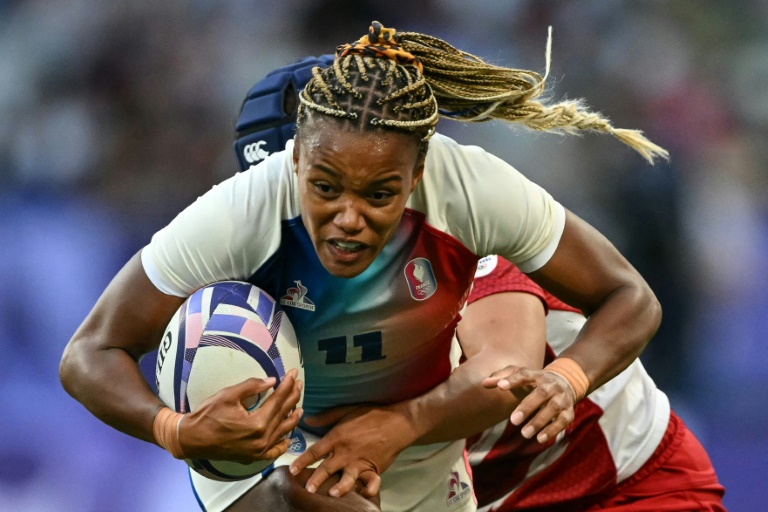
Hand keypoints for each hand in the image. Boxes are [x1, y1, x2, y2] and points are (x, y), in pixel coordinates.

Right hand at [179, 368, 302, 462]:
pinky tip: (288, 437)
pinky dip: (282, 443)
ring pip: (282, 432)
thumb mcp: (228, 395)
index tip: (293, 373)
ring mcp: (258, 451)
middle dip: (292, 397)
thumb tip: (272, 381)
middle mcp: (261, 440)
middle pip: (282, 414)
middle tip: (299, 384)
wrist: (191, 439)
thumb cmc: (207, 415)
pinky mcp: (252, 457)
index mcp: (257, 424)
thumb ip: (252, 386)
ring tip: (299, 407)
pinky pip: (273, 451)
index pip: (278, 400)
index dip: (287, 385)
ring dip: (292, 418)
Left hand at [289, 404, 416, 497]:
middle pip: (328, 467)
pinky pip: (370, 482)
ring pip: (347, 478)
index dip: (302, 460)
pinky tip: (364, 495)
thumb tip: (308, 419)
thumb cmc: (371, 414)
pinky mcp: (374, 468)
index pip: (316, 451)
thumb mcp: (346, 411)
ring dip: (340, 487)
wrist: (397, 421)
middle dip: (316, 478)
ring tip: (333, 494)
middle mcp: (347, 452)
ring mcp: (360, 461)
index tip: (291, 470)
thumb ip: (326, 417)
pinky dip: (368, 490)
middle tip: (307, 488)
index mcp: (337, 437)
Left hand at [483, 365, 575, 443]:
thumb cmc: (534, 381)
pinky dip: (552, 430)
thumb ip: (501, 377)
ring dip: (539, 421)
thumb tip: (484, 383)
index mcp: (536, 375)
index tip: (500, 387)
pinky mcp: (568, 412)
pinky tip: (539, 439)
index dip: (512, 380)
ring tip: (524, 434)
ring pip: (552, 408)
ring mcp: (561, 398)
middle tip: (513, 420)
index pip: (524, 374)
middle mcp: (551, 385)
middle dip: (527, 407)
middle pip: (541, 393)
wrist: (566, 382)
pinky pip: (562, 421)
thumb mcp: (520, 375)